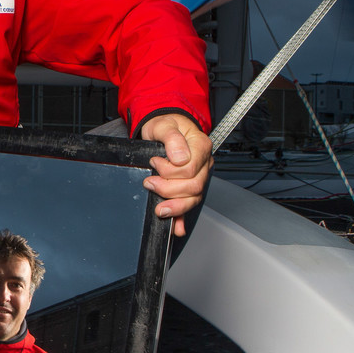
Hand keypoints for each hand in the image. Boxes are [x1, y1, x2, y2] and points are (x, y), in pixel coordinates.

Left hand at [140, 113, 212, 237]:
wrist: (163, 127)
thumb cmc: (165, 125)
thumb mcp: (164, 124)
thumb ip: (172, 138)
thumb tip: (179, 157)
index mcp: (200, 146)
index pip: (190, 169)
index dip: (170, 171)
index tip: (155, 163)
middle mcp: (203, 162)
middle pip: (193, 187)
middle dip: (168, 189)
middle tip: (150, 183)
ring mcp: (198, 176)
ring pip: (193, 199)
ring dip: (175, 206)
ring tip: (159, 207)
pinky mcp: (189, 186)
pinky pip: (190, 205)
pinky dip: (182, 218)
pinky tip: (176, 228)